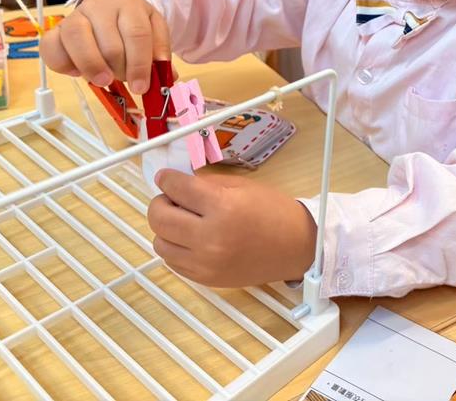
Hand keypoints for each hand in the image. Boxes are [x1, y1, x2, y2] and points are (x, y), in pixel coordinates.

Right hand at [40, 0, 169, 93]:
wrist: (109, 0)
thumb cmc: (132, 22)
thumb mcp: (154, 29)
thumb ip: (160, 52)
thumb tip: (167, 78)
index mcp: (129, 6)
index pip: (136, 35)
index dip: (140, 65)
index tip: (142, 87)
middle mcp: (99, 8)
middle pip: (109, 45)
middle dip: (119, 71)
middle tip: (124, 79)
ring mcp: (74, 17)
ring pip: (77, 40)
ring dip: (92, 68)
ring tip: (103, 80)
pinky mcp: (56, 30)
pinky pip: (51, 48)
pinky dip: (64, 66)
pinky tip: (78, 72)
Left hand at [148, 170, 317, 287]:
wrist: (296, 247)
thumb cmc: (273, 212)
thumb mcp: (242, 187)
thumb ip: (206, 184)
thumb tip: (177, 183)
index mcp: (223, 207)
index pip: (177, 188)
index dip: (166, 179)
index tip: (165, 177)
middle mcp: (210, 237)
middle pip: (159, 217)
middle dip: (160, 202)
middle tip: (171, 198)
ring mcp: (205, 262)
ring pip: (159, 242)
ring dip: (165, 228)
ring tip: (183, 220)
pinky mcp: (205, 279)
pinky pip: (172, 261)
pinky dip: (175, 247)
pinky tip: (191, 238)